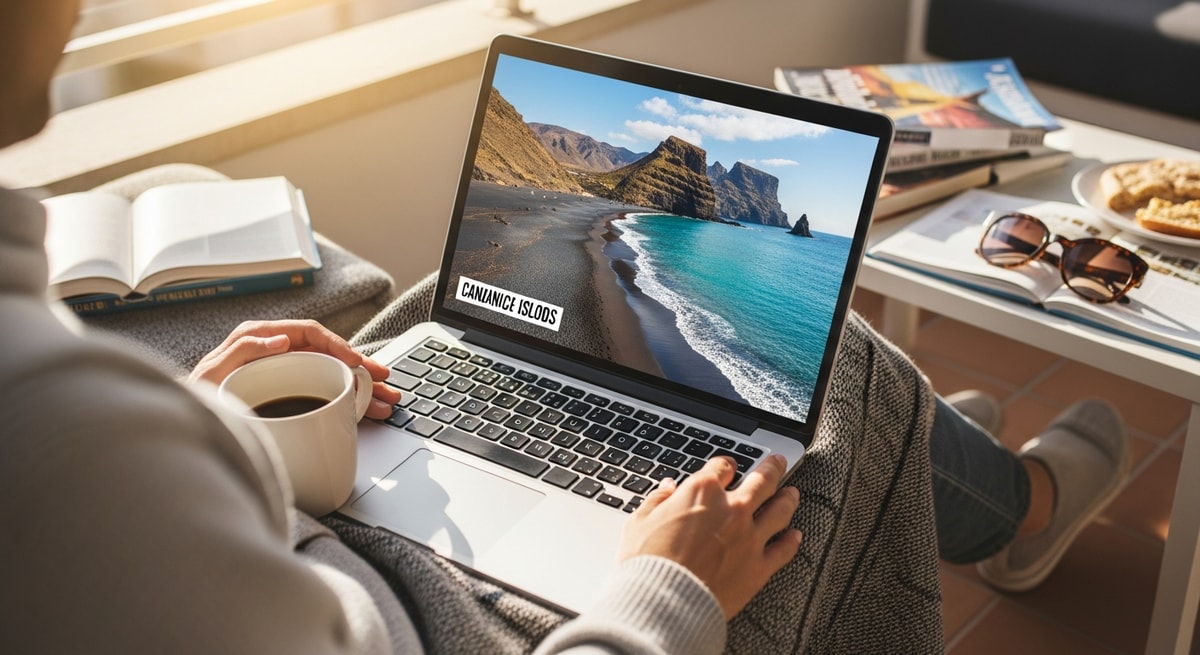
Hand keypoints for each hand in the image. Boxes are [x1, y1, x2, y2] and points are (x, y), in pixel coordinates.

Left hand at [189, 319, 400, 419]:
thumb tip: (281, 339)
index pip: (311, 334)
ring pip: (333, 374)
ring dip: (363, 387)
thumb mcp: (212, 372)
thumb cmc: (195, 397)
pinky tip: (368, 411)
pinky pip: (326, 392)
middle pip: (329, 354)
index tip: (357, 362)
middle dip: (362, 368)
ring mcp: (287, 373)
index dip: (338, 345)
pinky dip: (349, 401)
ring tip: (388, 400)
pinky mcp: (291, 393)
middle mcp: (279, 352)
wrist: (186, 424)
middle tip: (386, 379)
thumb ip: (242, 351)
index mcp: (262, 338)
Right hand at [617, 453, 801, 618]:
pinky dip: (792, 541)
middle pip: (762, 480)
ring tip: (793, 493)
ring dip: (789, 498)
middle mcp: (732, 509)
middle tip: (778, 462)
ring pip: (780, 509)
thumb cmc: (647, 562)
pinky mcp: (759, 566)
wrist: (664, 599)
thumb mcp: (640, 522)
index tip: (728, 468)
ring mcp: (750, 537)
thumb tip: (666, 488)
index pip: (722, 466)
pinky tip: (795, 535)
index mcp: (702, 492)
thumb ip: (657, 500)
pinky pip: (784, 549)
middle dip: (772, 467)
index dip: (726, 465)